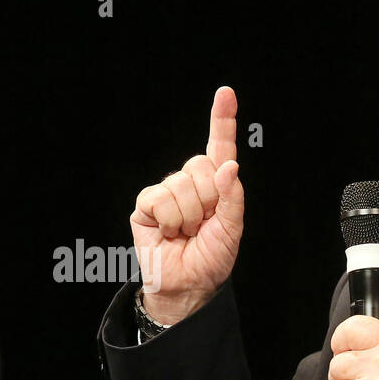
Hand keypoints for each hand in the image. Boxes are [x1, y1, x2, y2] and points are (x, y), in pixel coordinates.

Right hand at [129, 86, 244, 324]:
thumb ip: (232, 198)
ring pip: (181, 185)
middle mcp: (191, 183)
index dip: (222, 120)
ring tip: (185, 234)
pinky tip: (168, 234)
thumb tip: (228, 166)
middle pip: (201, 165)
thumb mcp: (232, 230)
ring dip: (188, 217)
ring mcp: (167, 192)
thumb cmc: (211, 259)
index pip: (220, 147)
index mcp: (216, 185)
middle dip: (208, 199)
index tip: (226, 93)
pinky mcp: (146, 205)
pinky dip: (168, 220)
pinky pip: (158, 198)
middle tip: (203, 225)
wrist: (186, 286)